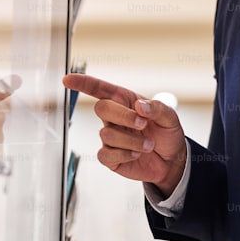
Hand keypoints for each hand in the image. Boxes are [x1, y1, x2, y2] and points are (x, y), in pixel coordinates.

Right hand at [63, 73, 186, 195]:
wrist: (171, 161)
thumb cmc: (167, 134)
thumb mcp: (170, 118)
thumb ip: (157, 108)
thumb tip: (140, 106)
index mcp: (126, 102)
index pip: (100, 89)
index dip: (83, 83)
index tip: (67, 79)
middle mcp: (115, 118)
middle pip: (102, 108)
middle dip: (123, 116)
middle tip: (143, 124)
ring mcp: (111, 137)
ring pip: (107, 134)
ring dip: (131, 140)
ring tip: (148, 145)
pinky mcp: (110, 157)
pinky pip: (106, 154)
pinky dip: (124, 154)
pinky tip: (136, 154)